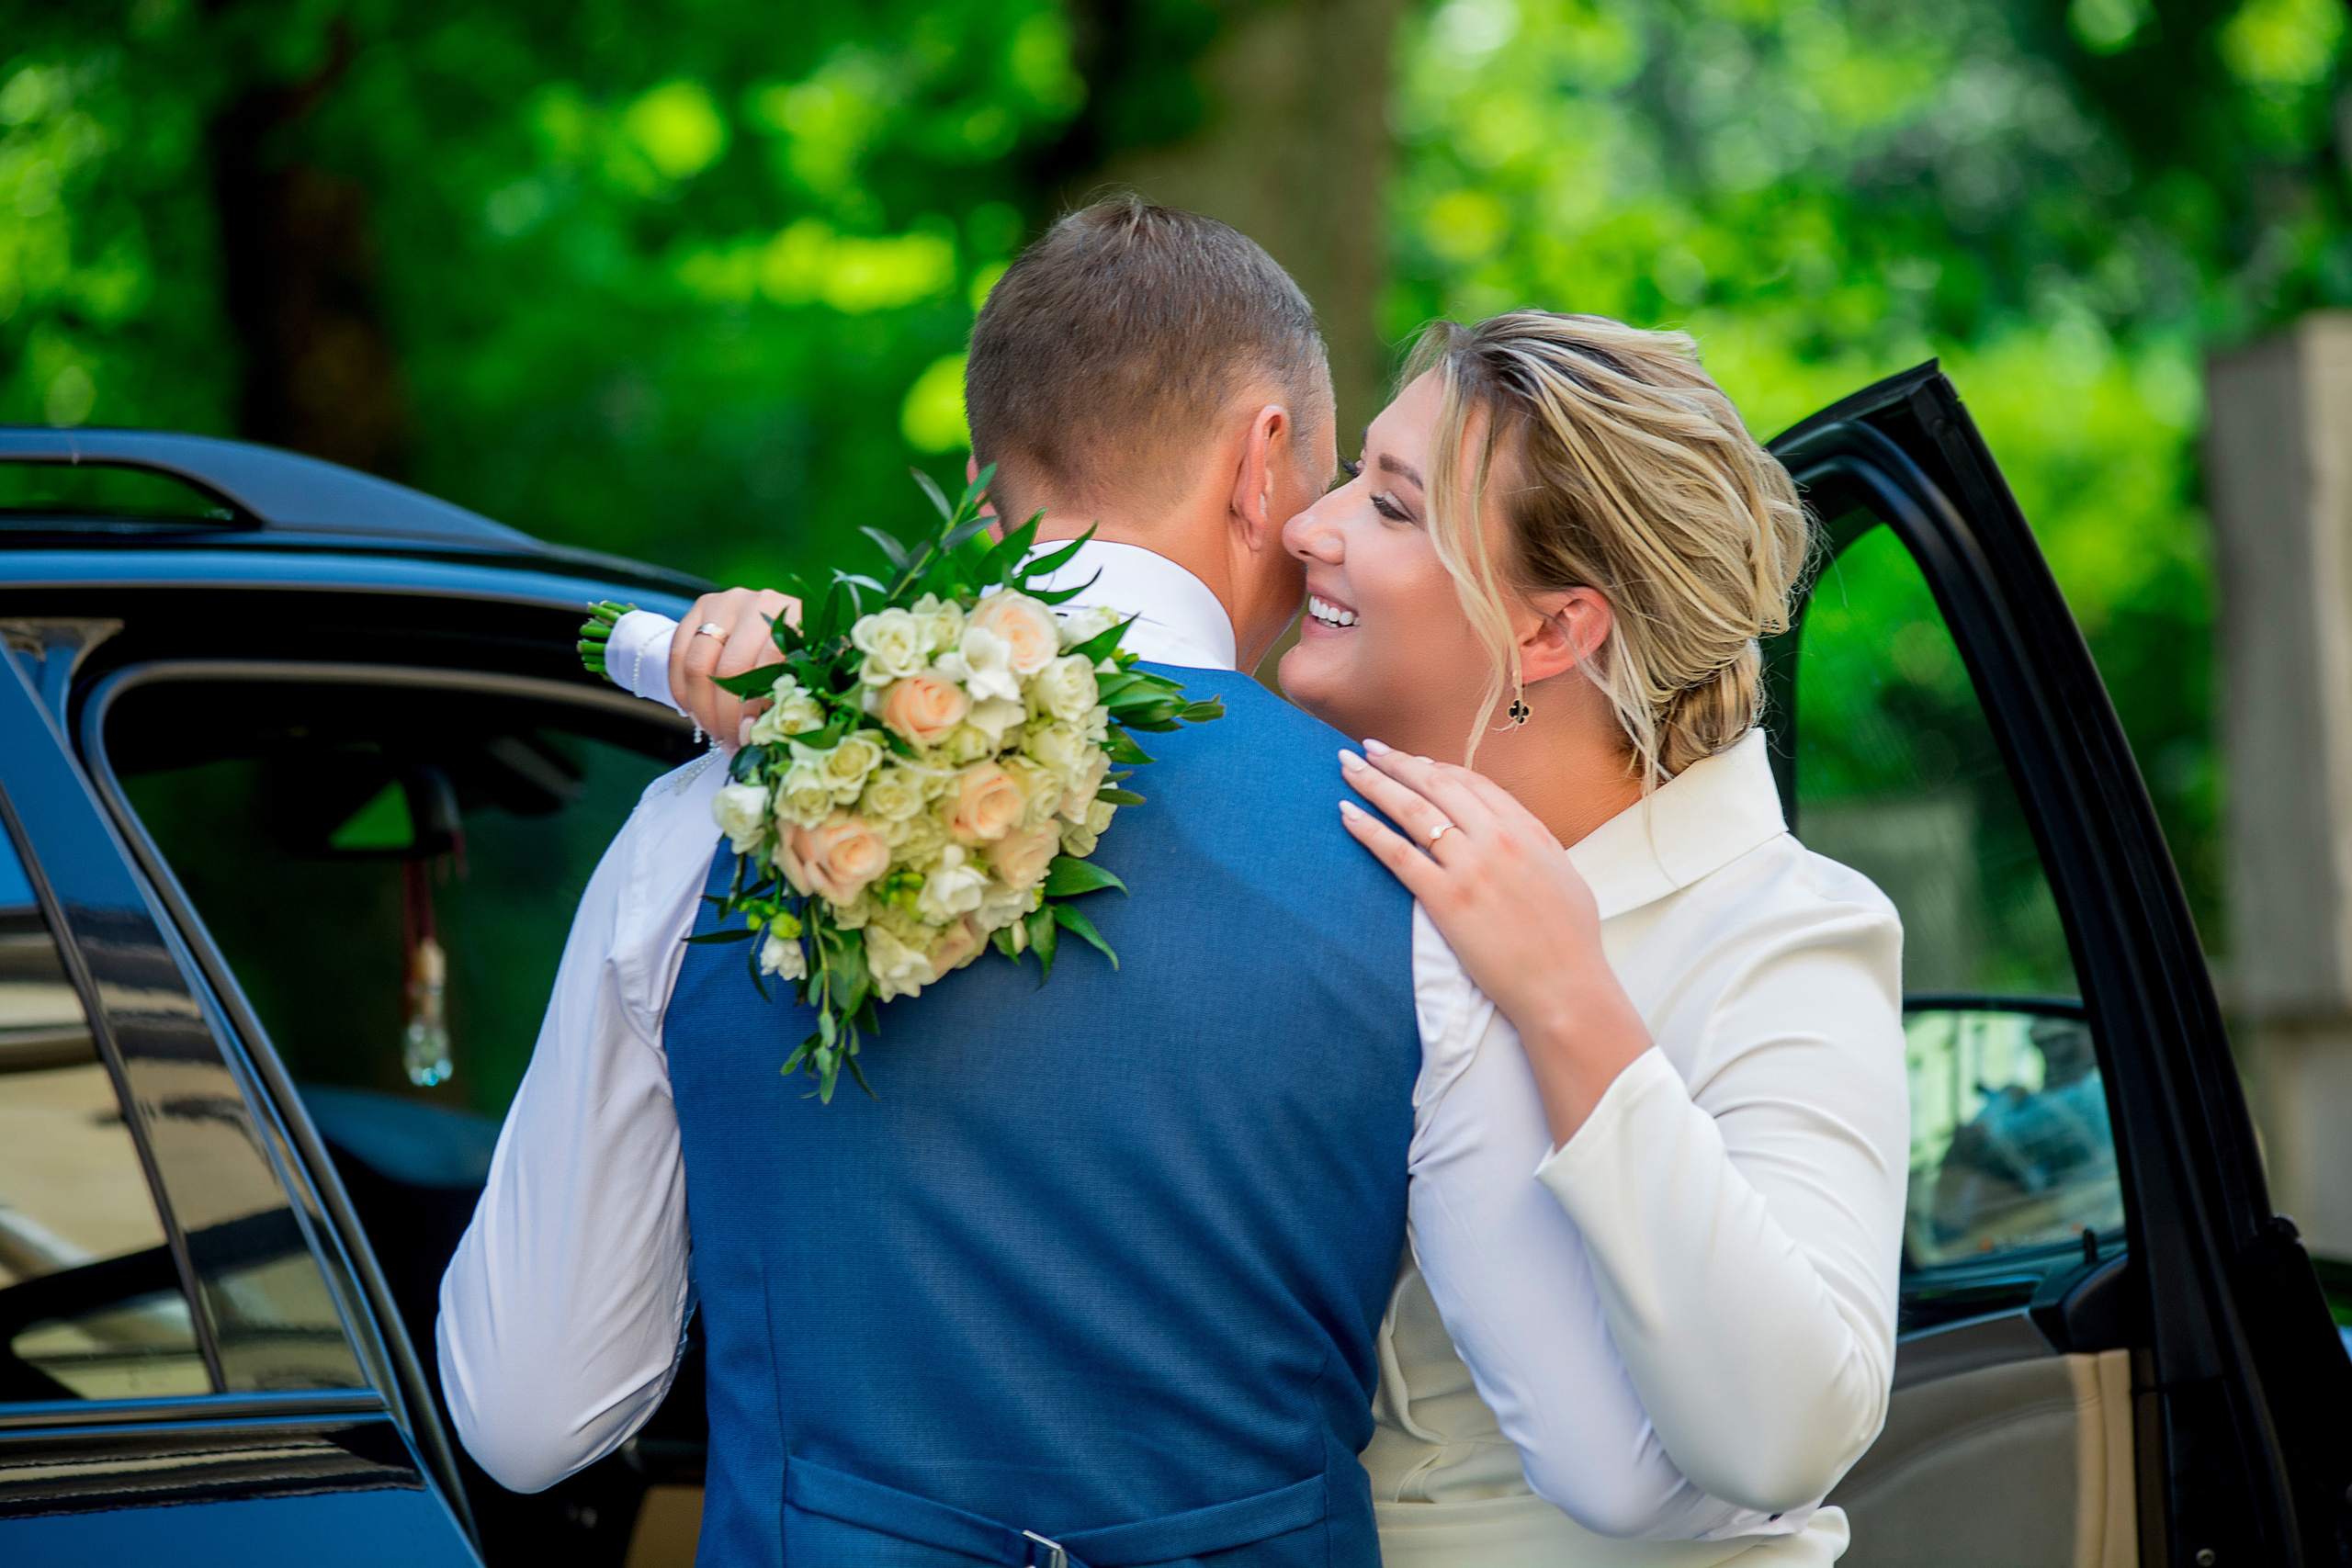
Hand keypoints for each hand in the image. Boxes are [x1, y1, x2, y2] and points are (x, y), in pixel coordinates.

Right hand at [672, 588, 799, 740]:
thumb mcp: (803, 676)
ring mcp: (726, 602)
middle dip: (725, 716)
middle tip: (729, 741)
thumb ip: (784, 701)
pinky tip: (694, 712)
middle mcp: (759, 604)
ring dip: (701, 708)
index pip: (768, 665)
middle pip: (729, 669)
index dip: (754, 708)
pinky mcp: (700, 607)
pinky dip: (682, 690)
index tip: (749, 737)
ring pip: (698, 665)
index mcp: (795, 618)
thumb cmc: (795, 657)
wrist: (773, 622)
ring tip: (714, 731)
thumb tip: (750, 736)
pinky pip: (678, 654)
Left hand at [1338, 741, 1651, 1142]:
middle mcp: (1497, 838)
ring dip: (1374, 783)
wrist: (1565, 987)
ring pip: (1411, 810)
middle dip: (1396, 762)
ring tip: (1347, 767)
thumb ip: (1534, 844)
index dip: (1434, 767)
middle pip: (1435, 785)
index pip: (1471, 782)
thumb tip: (1513, 829)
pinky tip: (1346, 813)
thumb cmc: (1570, 941)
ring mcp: (1470, 867)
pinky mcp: (1446, 899)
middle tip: (1367, 750)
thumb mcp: (1563, 874)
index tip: (1410, 760)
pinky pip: (1397, 854)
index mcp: (1527, 829)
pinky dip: (1368, 830)